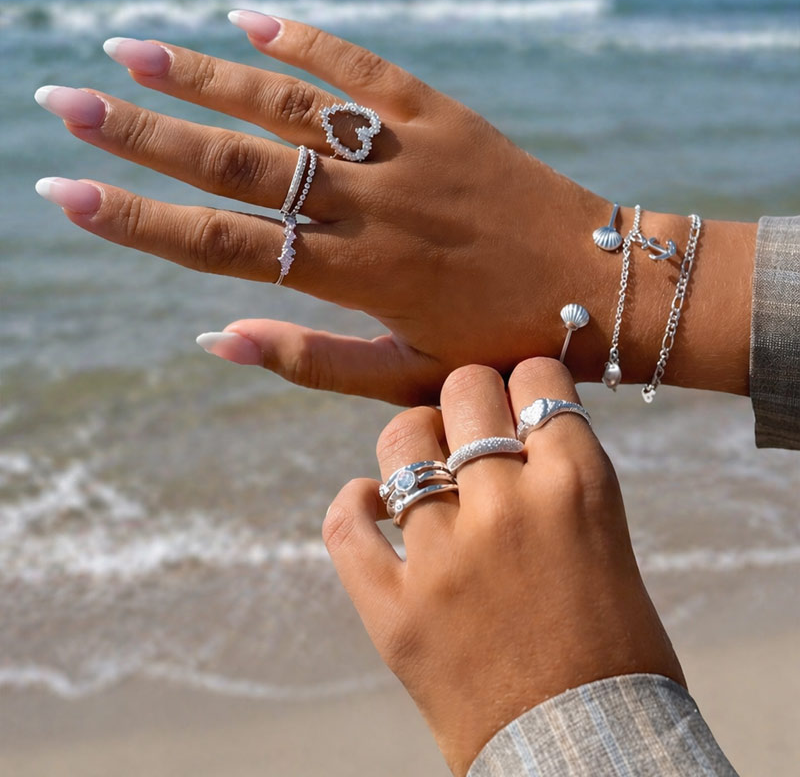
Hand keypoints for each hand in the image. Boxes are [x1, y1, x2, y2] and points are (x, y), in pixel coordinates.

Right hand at [35, 12, 754, 402]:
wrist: (598, 288)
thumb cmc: (498, 343)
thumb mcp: (405, 374)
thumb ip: (311, 359)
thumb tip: (217, 340)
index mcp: (357, 276)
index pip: (226, 246)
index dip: (140, 222)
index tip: (66, 193)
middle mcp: (372, 208)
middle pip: (239, 165)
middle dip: (145, 134)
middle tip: (65, 101)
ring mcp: (410, 154)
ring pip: (291, 106)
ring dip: (207, 75)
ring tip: (132, 48)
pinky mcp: (446, 118)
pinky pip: (367, 70)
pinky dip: (309, 40)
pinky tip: (252, 16)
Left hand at [323, 358, 683, 774]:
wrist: (586, 750)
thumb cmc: (610, 644)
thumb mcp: (604, 536)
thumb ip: (556, 472)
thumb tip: (507, 419)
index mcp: (578, 487)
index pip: (537, 378)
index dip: (524, 380)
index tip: (516, 394)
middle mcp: (511, 508)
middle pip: (465, 391)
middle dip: (467, 397)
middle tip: (468, 425)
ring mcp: (446, 557)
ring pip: (402, 440)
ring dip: (412, 442)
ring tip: (424, 465)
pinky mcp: (394, 608)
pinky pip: (345, 522)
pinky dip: (353, 503)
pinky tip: (372, 503)